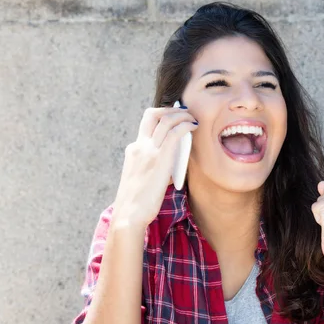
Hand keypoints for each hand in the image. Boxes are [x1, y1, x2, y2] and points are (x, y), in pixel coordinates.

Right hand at [112, 106, 197, 228]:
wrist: (129, 214)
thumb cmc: (138, 203)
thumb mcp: (144, 178)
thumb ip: (156, 166)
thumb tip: (173, 163)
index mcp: (134, 150)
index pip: (146, 124)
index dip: (161, 116)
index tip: (175, 118)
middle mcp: (139, 146)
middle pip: (152, 114)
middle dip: (170, 109)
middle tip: (185, 114)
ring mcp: (148, 150)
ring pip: (165, 119)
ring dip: (182, 115)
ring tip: (193, 119)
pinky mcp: (160, 158)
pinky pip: (175, 132)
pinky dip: (185, 125)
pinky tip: (193, 126)